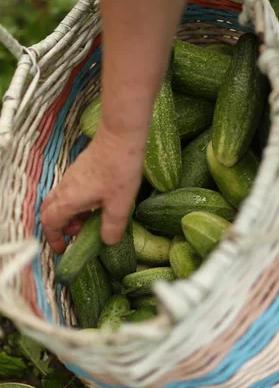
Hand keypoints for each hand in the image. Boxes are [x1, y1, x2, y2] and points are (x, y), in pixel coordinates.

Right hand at [40, 126, 144, 253]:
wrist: (120, 138)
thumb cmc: (119, 171)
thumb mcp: (120, 205)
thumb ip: (112, 226)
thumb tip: (107, 241)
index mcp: (69, 200)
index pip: (50, 223)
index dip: (54, 239)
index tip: (63, 249)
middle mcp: (64, 188)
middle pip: (50, 211)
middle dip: (60, 226)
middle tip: (79, 233)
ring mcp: (71, 177)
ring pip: (60, 200)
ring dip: (70, 214)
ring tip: (92, 219)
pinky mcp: (80, 169)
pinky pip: (70, 191)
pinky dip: (77, 203)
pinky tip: (98, 203)